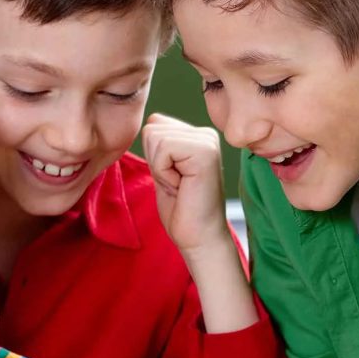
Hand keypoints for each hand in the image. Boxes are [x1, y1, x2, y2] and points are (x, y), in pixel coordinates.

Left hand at [142, 114, 229, 253]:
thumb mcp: (163, 168)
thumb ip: (159, 144)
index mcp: (196, 135)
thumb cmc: (180, 208)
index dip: (152, 156)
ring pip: (155, 137)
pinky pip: (163, 149)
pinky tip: (181, 186)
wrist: (197, 236)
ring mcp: (208, 140)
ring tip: (179, 185)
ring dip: (159, 169)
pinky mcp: (205, 151)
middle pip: (152, 128)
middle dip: (154, 162)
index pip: (153, 124)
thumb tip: (151, 121)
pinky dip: (163, 173)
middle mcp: (206, 133)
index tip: (171, 178)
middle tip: (176, 183)